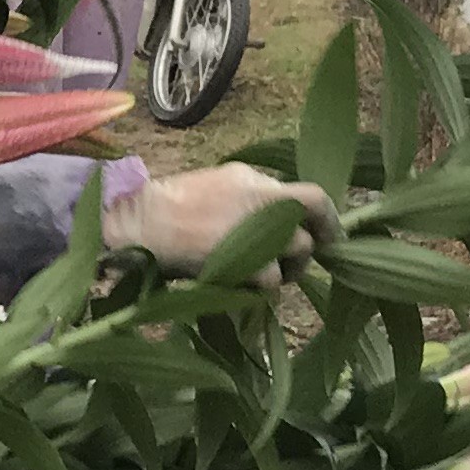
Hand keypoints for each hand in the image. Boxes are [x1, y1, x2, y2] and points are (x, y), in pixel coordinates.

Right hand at [107, 166, 332, 286]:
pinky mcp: (249, 263)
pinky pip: (271, 282)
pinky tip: (239, 285)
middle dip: (302, 252)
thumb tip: (274, 214)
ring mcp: (260, 234)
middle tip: (291, 264)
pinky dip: (258, 288)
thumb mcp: (215, 185)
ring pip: (293, 259)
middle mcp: (265, 203)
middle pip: (307, 234)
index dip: (328, 221)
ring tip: (257, 275)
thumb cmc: (167, 205)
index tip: (326, 236)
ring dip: (281, 272)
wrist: (141, 225)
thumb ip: (250, 197)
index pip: (314, 196)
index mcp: (255, 181)